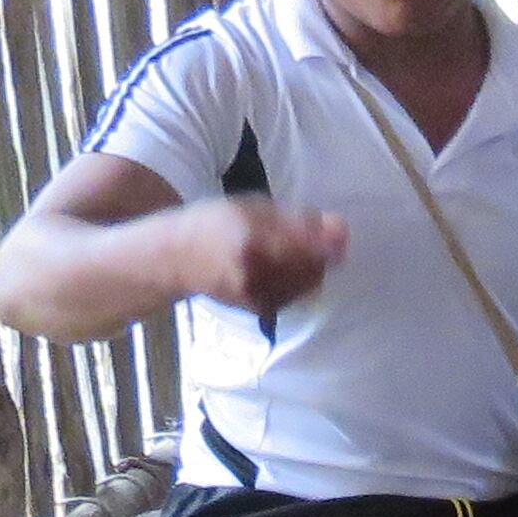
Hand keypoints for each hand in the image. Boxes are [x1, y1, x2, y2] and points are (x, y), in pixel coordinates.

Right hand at [180, 196, 346, 313]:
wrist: (177, 260)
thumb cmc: (216, 223)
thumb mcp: (252, 207)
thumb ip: (295, 218)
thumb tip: (339, 228)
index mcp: (252, 237)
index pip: (305, 244)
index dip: (329, 240)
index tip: (340, 231)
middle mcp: (256, 270)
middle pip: (313, 266)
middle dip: (320, 253)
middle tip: (313, 239)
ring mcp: (258, 294)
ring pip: (308, 283)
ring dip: (310, 267)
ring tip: (289, 252)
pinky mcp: (260, 309)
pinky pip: (294, 295)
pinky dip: (297, 281)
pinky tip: (278, 269)